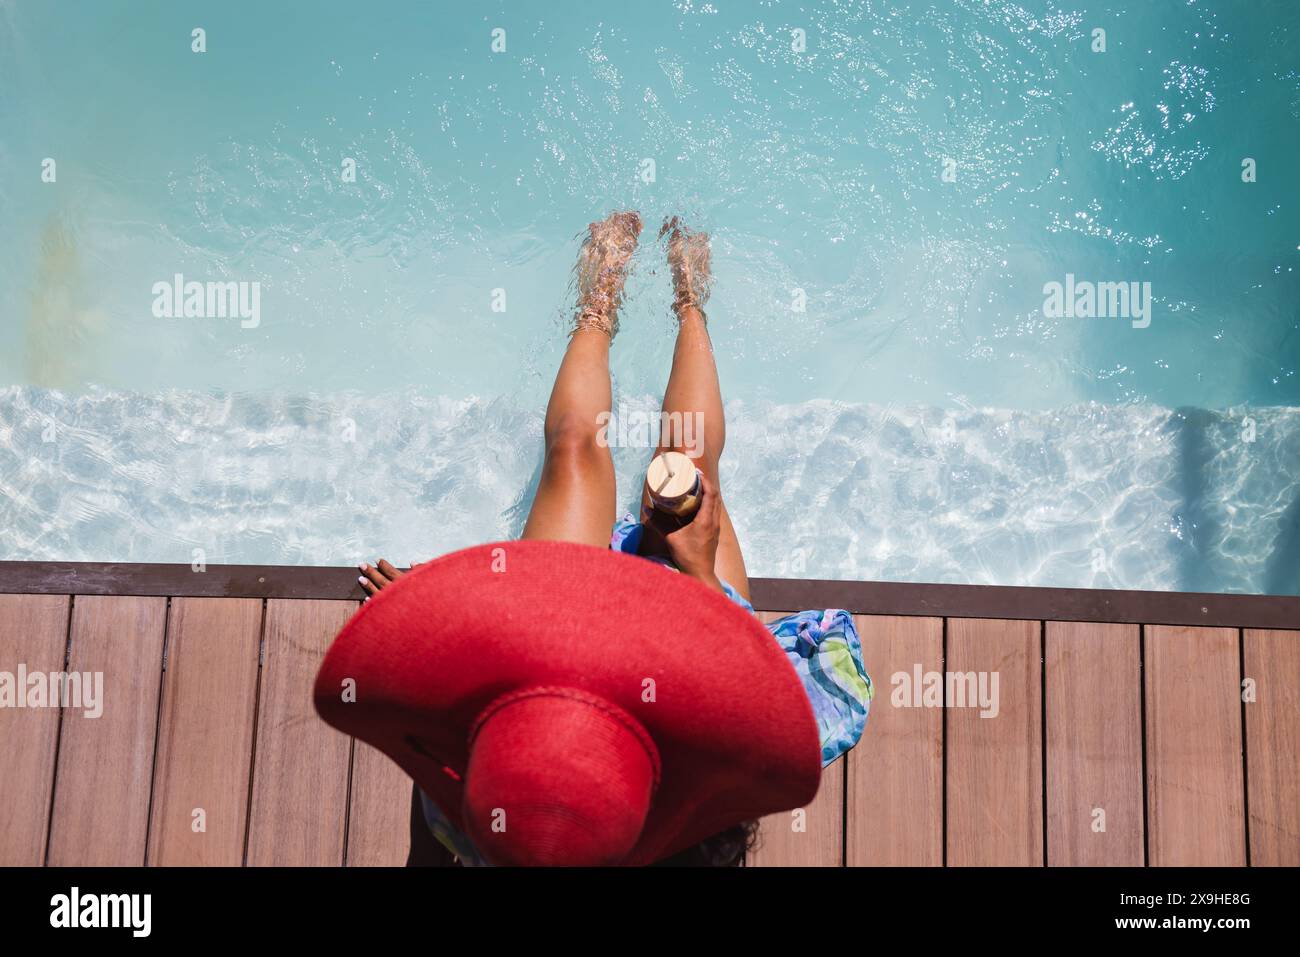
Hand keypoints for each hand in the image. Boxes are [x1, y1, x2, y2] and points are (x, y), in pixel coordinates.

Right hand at [643, 471, 721, 589]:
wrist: (700, 574)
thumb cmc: (687, 556)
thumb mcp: (671, 538)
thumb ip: (659, 523)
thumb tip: (647, 509)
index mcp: (706, 520)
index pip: (711, 494)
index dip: (705, 481)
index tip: (696, 473)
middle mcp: (714, 521)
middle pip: (716, 496)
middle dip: (706, 484)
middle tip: (694, 477)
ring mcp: (715, 527)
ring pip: (716, 504)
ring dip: (708, 494)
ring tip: (695, 488)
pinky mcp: (713, 532)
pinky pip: (714, 512)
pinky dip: (708, 504)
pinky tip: (697, 505)